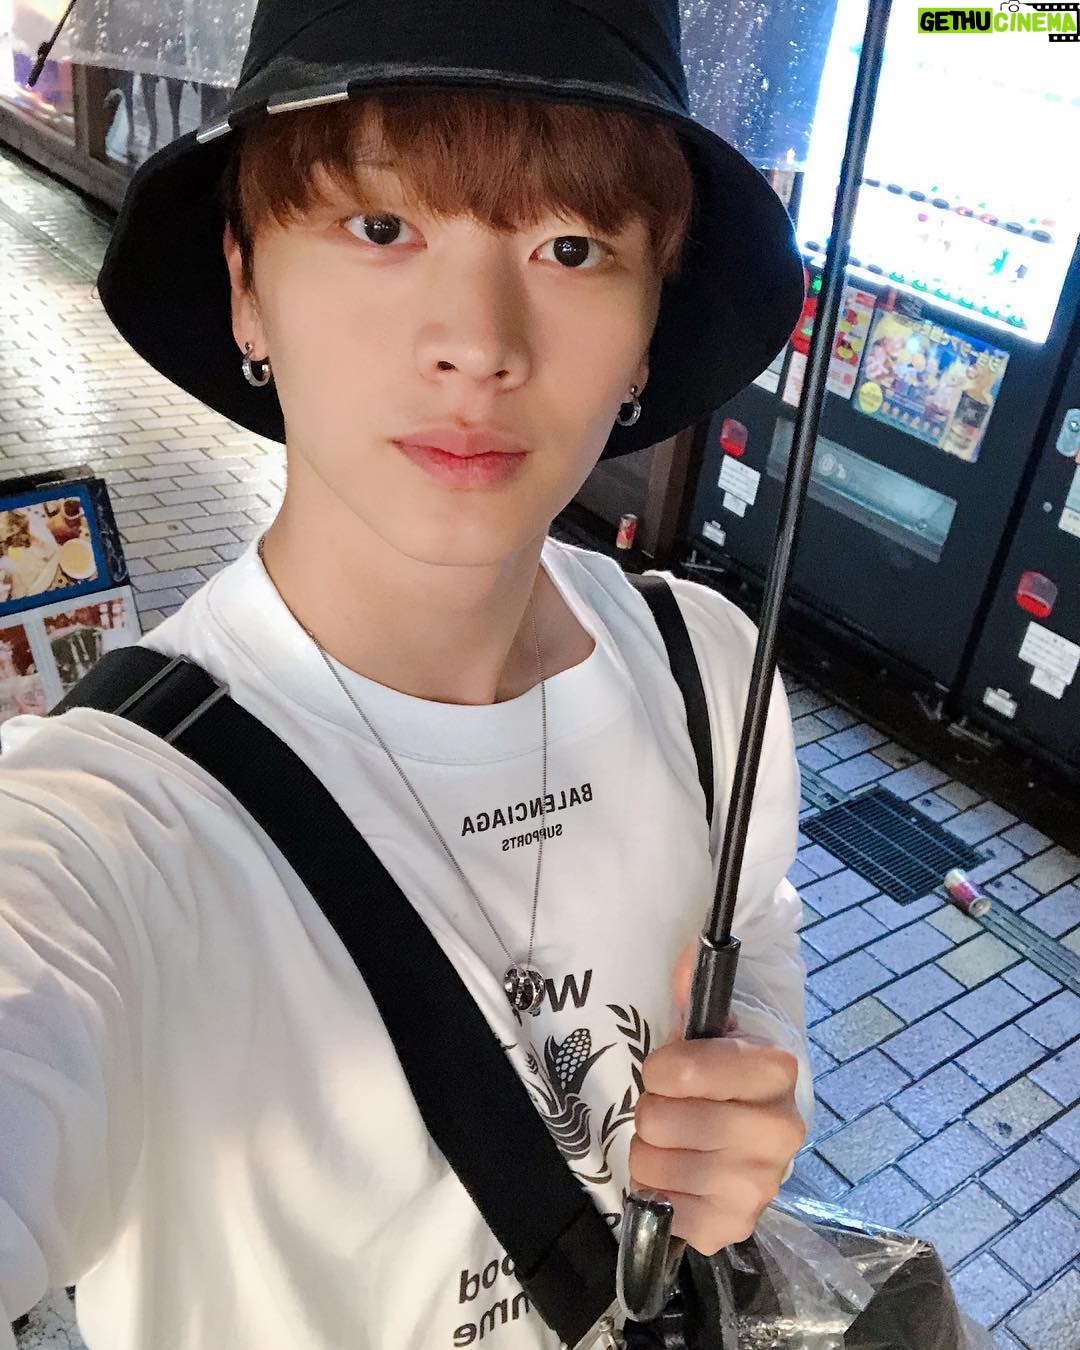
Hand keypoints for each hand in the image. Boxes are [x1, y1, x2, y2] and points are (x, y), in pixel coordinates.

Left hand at [628, 940, 805, 1255]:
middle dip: (652, 1112)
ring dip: (649, 1154)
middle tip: (669, 1112)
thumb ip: (693, 995)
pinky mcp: (736, 1226)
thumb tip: (688, 953)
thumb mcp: (707, 1034)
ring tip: (672, 1145)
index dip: (661, 1069)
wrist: (749, 1143)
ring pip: (654, 1163)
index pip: (684, 1069)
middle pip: (661, 1120)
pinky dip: (660, 1195)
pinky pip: (666, 1210)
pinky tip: (681, 1180)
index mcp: (775, 1071)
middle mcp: (780, 1130)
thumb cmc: (719, 1081)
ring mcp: (761, 1185)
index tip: (666, 1071)